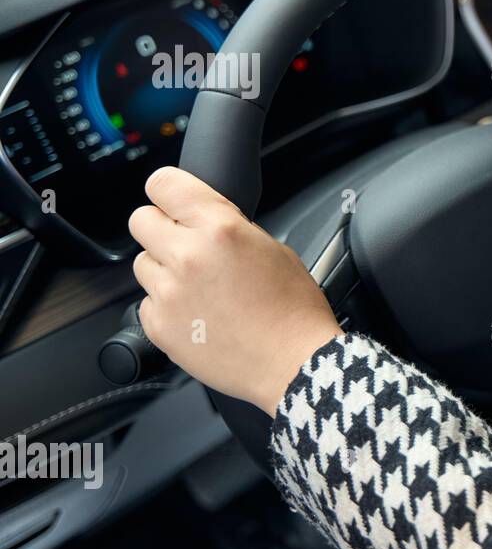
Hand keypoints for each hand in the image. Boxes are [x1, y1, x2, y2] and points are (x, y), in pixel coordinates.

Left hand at [129, 167, 341, 414]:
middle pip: (140, 220)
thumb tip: (205, 223)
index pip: (163, 184)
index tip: (172, 200)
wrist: (294, 363)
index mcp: (220, 229)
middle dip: (162, 228)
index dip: (168, 191)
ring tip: (199, 288)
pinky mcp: (159, 325)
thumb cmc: (294, 311)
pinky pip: (147, 302)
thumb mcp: (274, 249)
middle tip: (186, 246)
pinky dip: (167, 305)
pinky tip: (198, 314)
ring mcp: (169, 293)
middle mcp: (187, 256)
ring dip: (163, 269)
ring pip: (141, 263)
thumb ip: (231, 228)